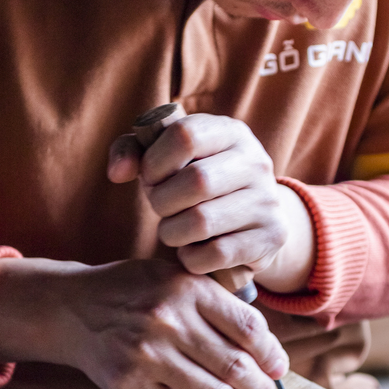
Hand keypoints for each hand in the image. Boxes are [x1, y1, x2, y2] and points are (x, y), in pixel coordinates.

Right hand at [0, 256, 288, 388]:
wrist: (73, 307)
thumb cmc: (135, 292)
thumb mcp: (176, 277)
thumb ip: (218, 303)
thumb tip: (267, 350)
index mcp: (187, 289)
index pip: (249, 328)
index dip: (272, 354)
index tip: (278, 367)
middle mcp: (168, 320)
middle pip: (236, 366)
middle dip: (259, 387)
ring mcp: (147, 356)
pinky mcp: (129, 385)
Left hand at [108, 114, 315, 292]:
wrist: (252, 217)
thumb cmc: (196, 180)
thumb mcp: (166, 156)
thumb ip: (132, 151)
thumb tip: (117, 173)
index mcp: (230, 131)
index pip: (184, 136)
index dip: (155, 162)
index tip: (151, 178)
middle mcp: (256, 161)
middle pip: (195, 181)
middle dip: (162, 201)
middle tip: (161, 208)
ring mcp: (268, 200)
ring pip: (202, 222)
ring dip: (173, 232)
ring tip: (174, 229)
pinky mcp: (272, 236)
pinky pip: (216, 254)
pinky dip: (192, 258)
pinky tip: (193, 250)